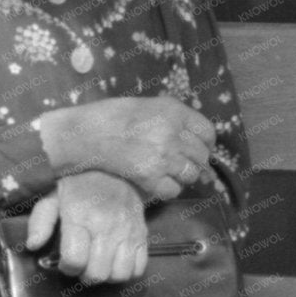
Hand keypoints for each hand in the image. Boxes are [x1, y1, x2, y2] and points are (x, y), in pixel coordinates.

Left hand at [24, 170, 149, 284]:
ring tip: (99, 263)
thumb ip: (40, 221)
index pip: (74, 260)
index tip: (65, 259)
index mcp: (82, 217)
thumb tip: (33, 245)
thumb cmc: (78, 186)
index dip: (66, 266)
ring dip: (107, 275)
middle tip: (82, 263)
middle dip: (85, 274)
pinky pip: (139, 268)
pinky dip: (127, 270)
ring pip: (120, 274)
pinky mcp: (143, 235)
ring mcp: (129, 232)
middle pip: (97, 273)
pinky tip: (116, 260)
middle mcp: (108, 226)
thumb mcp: (52, 197)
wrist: (114, 169)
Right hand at [38, 96, 214, 199]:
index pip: (208, 132)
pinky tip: (156, 183)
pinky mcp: (150, 176)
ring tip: (167, 173)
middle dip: (194, 162)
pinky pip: (173, 190)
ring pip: (190, 175)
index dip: (206, 144)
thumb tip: (196, 141)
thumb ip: (175, 120)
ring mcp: (163, 156)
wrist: (86, 133)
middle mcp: (173, 133)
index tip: (199, 150)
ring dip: (182, 177)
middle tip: (181, 165)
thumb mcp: (150, 106)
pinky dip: (168, 190)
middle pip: (201, 156)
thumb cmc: (114, 116)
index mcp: (175, 111)